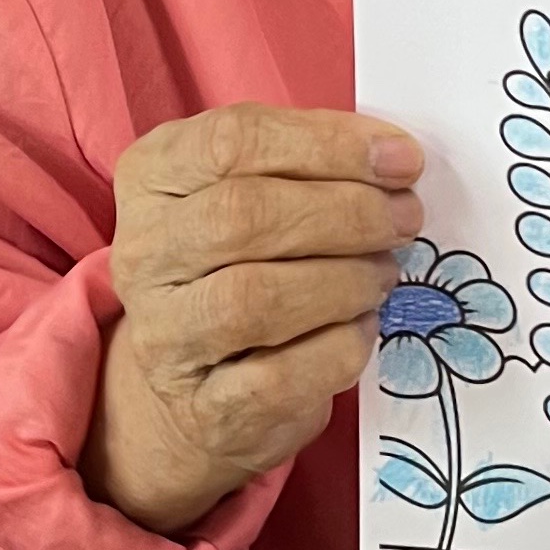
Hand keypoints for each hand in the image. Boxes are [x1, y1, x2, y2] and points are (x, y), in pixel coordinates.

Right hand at [85, 106, 423, 535]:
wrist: (193, 391)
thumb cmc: (239, 266)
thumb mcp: (257, 191)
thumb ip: (313, 162)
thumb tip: (394, 157)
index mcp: (153, 176)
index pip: (232, 141)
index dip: (328, 145)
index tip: (402, 159)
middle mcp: (143, 252)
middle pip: (243, 216)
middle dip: (347, 214)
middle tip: (405, 219)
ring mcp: (165, 335)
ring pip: (254, 297)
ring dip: (345, 280)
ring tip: (384, 273)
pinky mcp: (204, 408)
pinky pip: (278, 377)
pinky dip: (338, 347)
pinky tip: (363, 327)